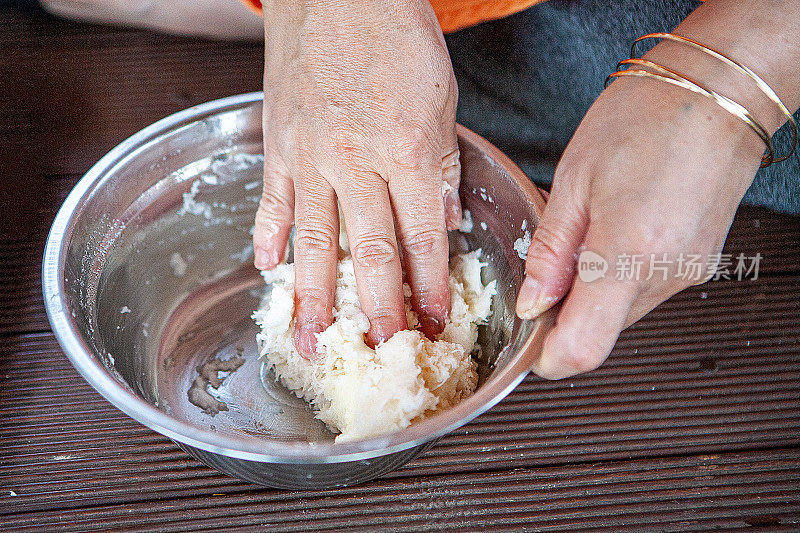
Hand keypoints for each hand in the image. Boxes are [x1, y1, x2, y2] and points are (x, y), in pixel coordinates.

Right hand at [253, 0, 460, 355]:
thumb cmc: (393, 35)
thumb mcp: (440, 100)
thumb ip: (439, 165)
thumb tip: (443, 219)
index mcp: (406, 152)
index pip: (422, 238)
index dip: (431, 286)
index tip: (435, 321)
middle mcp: (356, 163)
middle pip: (368, 253)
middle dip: (377, 309)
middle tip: (379, 349)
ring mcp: (311, 157)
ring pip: (313, 242)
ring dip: (315, 296)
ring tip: (312, 339)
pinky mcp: (279, 144)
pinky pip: (274, 202)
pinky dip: (269, 238)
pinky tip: (269, 270)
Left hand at [515, 67, 765, 378]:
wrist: (719, 92)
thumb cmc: (645, 118)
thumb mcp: (574, 179)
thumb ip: (551, 251)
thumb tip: (533, 304)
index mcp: (628, 252)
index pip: (582, 349)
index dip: (546, 357)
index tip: (526, 338)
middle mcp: (666, 275)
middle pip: (598, 333)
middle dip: (562, 312)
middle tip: (549, 260)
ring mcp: (687, 274)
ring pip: (619, 314)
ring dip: (589, 290)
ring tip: (586, 231)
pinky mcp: (698, 266)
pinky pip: (643, 292)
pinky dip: (617, 276)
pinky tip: (613, 230)